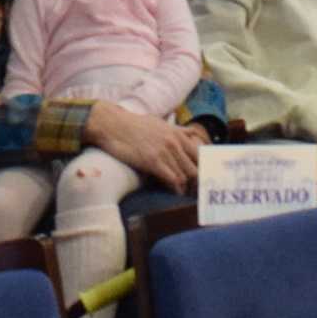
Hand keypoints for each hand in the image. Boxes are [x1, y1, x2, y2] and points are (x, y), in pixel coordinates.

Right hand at [87, 101, 202, 190]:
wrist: (113, 125)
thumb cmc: (134, 125)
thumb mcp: (160, 123)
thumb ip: (177, 130)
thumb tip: (191, 133)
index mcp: (177, 134)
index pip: (200, 155)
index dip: (203, 169)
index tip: (202, 178)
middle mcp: (174, 142)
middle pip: (195, 168)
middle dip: (196, 182)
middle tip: (195, 191)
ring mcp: (164, 152)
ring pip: (184, 175)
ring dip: (186, 187)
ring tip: (185, 194)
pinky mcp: (152, 161)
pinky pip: (172, 179)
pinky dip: (175, 188)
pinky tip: (174, 192)